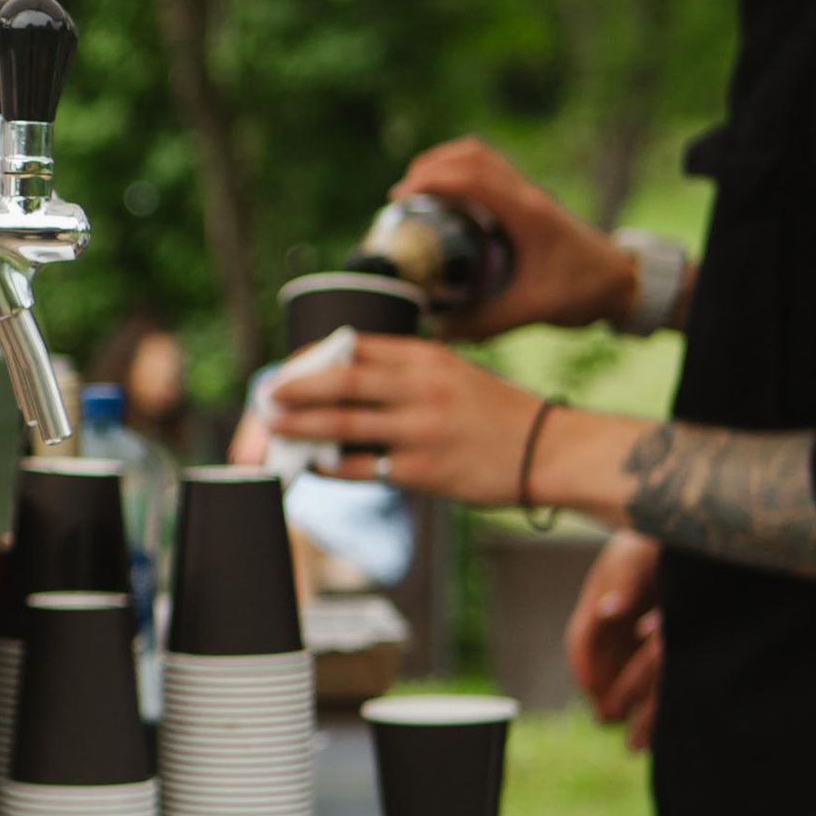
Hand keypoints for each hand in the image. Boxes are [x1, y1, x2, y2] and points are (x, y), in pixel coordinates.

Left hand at [264, 334, 544, 503]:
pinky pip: (363, 468)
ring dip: (300, 426)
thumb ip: (406, 374)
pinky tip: (312, 466)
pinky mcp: (425, 470)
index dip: (313, 356)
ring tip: (273, 427)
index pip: (355, 346)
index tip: (289, 367)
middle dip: (295, 387)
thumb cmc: (497, 414)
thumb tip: (344, 382)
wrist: (549, 451)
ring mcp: (422, 429)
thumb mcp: (455, 373)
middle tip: (266, 395)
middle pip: (340, 380)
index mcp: (427, 357)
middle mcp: (421, 387)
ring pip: (342, 424)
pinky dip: (331, 467)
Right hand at [394, 138, 633, 339]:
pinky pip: (488, 171)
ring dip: (445, 164)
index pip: (471, 178)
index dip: (430, 180)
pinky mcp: (528, 201)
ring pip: (480, 156)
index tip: (399, 198)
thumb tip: (437, 332)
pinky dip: (460, 175)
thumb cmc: (583, 291)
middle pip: (471, 154)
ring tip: (417, 192)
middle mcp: (525, 194)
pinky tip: (447, 205)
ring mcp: (528, 193)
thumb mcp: (533, 310)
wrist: (622, 281)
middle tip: (401, 196)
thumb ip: (485, 323)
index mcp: (526, 213)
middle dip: (430, 165)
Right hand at [568, 531, 662, 752]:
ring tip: (634, 728)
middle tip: (607, 718)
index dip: (583, 666)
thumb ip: (621, 584)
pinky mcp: (663, 637)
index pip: (581, 641)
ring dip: (629, 699)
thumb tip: (609, 611)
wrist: (688, 531)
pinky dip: (655, 691)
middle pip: (603, 664)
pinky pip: (655, 669)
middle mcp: (615, 623)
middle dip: (604, 693)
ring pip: (628, 672)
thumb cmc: (653, 538)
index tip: (589, 690)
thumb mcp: (635, 556)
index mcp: (599, 604)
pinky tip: (662, 708)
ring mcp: (637, 631)